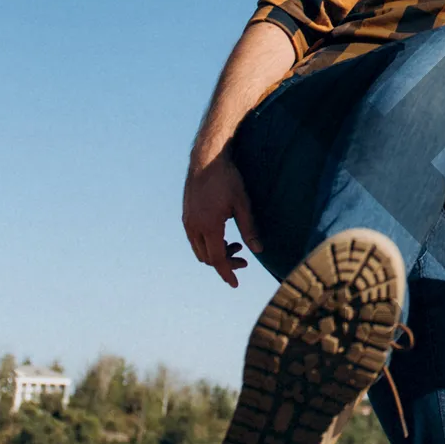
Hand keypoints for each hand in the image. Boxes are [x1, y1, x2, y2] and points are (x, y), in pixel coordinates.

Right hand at [182, 149, 261, 287]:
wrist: (206, 159)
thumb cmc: (227, 179)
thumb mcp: (243, 204)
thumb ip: (250, 229)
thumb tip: (258, 251)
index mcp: (209, 226)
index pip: (217, 259)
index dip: (227, 273)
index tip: (235, 284)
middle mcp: (194, 226)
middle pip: (207, 258)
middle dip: (225, 263)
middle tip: (244, 259)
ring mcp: (187, 221)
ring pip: (199, 250)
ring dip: (216, 254)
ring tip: (235, 246)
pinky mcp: (186, 216)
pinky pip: (194, 240)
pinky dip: (208, 244)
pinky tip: (222, 236)